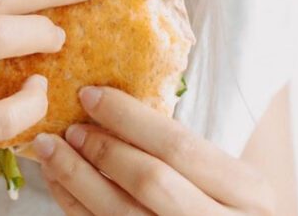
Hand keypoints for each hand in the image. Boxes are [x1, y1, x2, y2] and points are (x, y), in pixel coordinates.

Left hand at [34, 86, 276, 214]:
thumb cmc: (230, 206)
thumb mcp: (231, 179)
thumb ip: (186, 149)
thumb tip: (111, 103)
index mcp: (248, 191)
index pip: (178, 145)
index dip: (128, 117)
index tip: (89, 94)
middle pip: (150, 181)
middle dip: (102, 149)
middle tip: (69, 127)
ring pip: (119, 214)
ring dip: (76, 178)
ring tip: (49, 149)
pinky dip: (74, 204)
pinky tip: (58, 181)